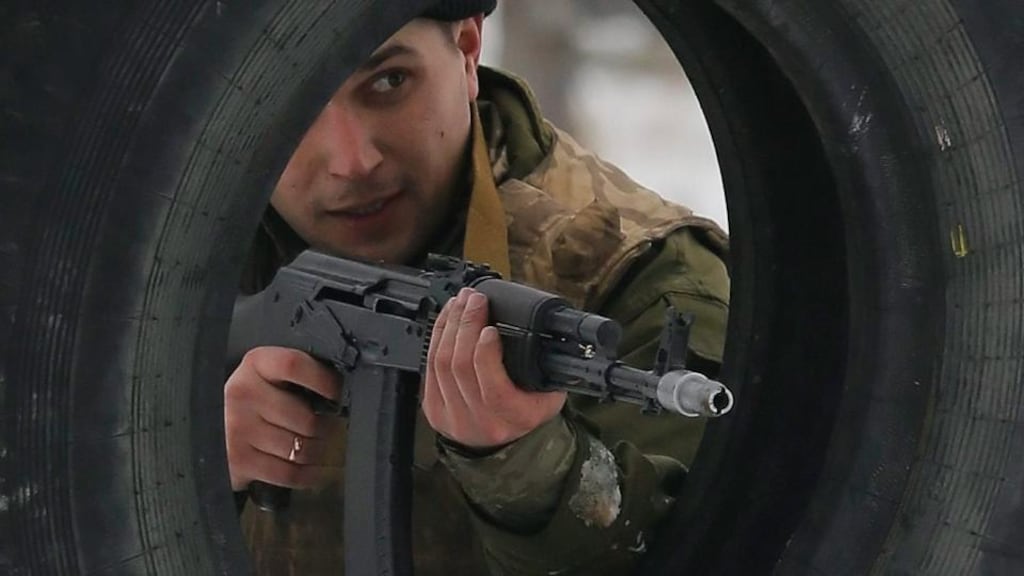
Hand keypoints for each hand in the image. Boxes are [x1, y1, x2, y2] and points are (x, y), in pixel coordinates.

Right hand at [224, 346, 341, 491]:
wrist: (209, 429)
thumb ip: (298, 375)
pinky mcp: (238, 460)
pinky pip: (289, 474)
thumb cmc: (253, 400)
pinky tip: (309, 469)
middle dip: (325, 429)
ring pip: (300, 449)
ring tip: (313, 446)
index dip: (323, 381)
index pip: (294, 365)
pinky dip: (307, 475)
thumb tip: (342, 388)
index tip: (337, 394)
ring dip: (316, 452)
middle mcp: (242, 394)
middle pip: (306, 419)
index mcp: (255, 364)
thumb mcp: (268, 375)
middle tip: (325, 429)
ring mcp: (238, 429)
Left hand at [422, 287, 566, 449]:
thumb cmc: (528, 409)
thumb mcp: (549, 393)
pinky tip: (447, 318)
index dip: (487, 355)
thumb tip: (541, 329)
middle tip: (474, 299)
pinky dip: (437, 336)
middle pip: (461, 368)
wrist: (504, 442)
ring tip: (461, 302)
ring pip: (441, 364)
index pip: (494, 390)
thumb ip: (546, 367)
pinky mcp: (433, 409)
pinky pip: (429, 366)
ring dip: (450, 325)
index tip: (491, 328)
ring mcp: (453, 417)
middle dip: (466, 325)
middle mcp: (482, 422)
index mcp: (516, 418)